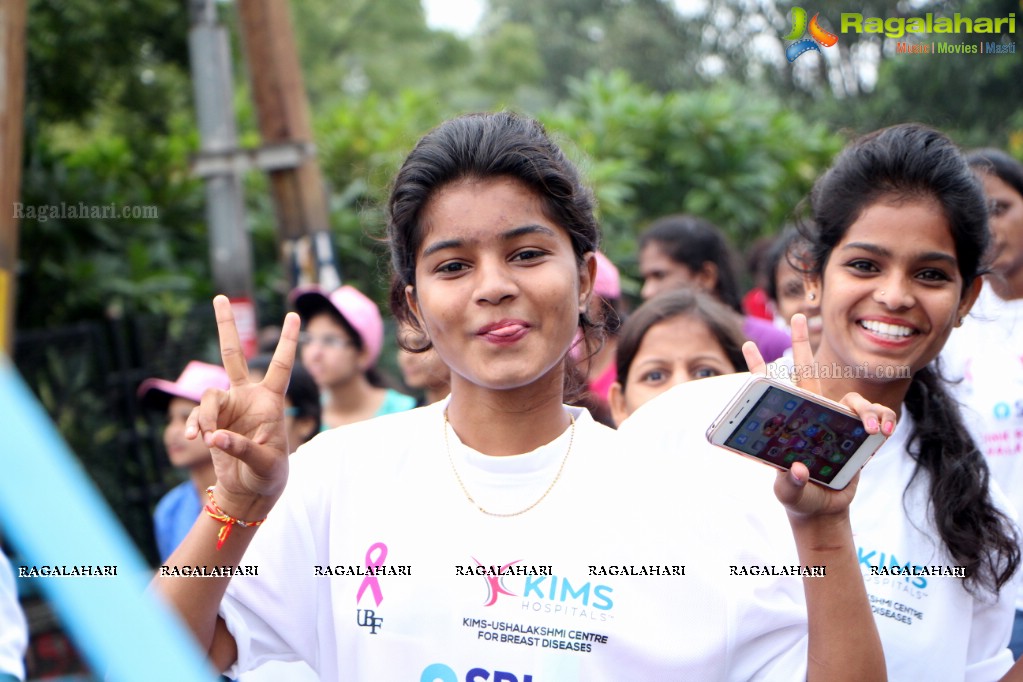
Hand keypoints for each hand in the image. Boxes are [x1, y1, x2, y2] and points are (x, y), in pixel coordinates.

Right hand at [184, 295, 300, 517]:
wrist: (249, 490)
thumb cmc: (268, 475)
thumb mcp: (265, 463)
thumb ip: (241, 448)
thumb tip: (214, 437)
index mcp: (271, 401)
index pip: (281, 366)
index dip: (287, 341)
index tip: (294, 315)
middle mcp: (249, 397)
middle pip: (235, 355)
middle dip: (226, 326)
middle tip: (221, 297)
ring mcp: (228, 407)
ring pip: (209, 397)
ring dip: (206, 418)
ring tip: (210, 440)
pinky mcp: (211, 421)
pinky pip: (198, 417)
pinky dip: (196, 428)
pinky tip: (197, 441)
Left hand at [742, 314, 895, 518]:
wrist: (825, 509)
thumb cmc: (801, 498)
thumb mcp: (790, 494)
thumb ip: (791, 485)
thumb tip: (797, 470)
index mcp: (790, 425)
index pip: (772, 391)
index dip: (760, 368)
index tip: (748, 344)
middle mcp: (812, 416)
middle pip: (808, 372)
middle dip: (803, 342)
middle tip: (798, 314)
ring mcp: (837, 421)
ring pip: (852, 398)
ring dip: (866, 408)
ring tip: (873, 428)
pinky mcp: (859, 433)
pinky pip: (877, 417)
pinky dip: (884, 420)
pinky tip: (885, 432)